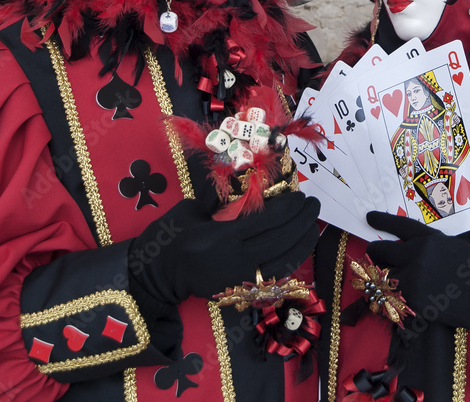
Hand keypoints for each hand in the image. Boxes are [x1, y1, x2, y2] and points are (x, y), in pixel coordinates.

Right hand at [129, 189, 319, 304]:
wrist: (155, 275)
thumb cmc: (169, 236)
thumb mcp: (191, 209)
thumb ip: (220, 197)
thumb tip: (248, 180)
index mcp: (219, 237)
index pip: (265, 221)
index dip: (288, 208)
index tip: (300, 194)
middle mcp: (234, 260)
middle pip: (279, 239)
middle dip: (301, 221)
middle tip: (314, 204)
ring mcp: (239, 278)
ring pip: (283, 260)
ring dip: (303, 242)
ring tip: (313, 224)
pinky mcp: (241, 289)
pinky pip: (274, 275)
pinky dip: (292, 259)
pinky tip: (300, 246)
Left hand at [366, 211, 469, 332]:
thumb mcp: (451, 247)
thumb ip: (427, 244)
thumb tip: (405, 246)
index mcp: (429, 238)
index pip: (398, 225)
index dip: (382, 220)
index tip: (369, 217)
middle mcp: (417, 254)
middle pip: (381, 250)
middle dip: (375, 253)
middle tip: (374, 255)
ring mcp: (413, 277)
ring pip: (383, 275)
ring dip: (384, 278)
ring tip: (389, 280)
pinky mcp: (412, 299)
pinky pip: (392, 296)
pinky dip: (393, 297)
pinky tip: (402, 297)